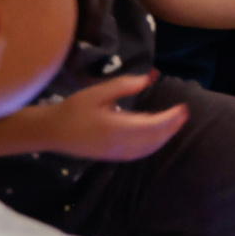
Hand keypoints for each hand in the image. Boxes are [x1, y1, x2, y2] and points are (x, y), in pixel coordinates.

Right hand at [20, 73, 189, 160]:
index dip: (170, 118)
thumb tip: (149, 78)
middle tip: (184, 113)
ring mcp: (116, 153)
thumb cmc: (73, 109)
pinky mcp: (112, 157)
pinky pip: (139, 153)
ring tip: (175, 122)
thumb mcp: (97, 92)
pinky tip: (156, 133)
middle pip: (155, 139)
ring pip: (149, 149)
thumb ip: (124, 86)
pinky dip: (153, 144)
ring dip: (165, 136)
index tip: (183, 107)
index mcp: (116, 128)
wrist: (50, 132)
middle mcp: (119, 145)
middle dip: (172, 127)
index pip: (152, 126)